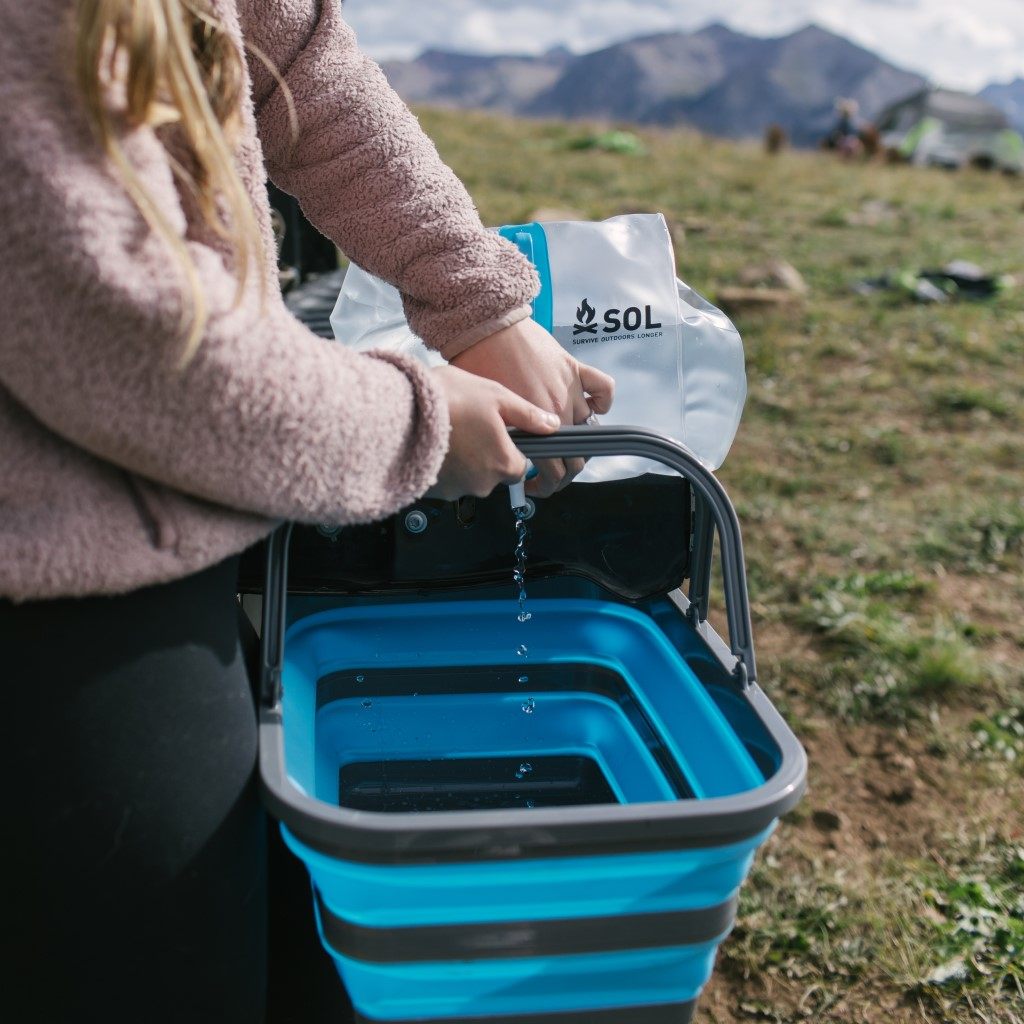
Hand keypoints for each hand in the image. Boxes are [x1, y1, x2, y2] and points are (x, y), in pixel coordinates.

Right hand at [427, 365, 560, 500]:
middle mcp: (482, 484)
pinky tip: (432, 442)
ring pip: (468, 478)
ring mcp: (455, 490)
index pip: (521, 466)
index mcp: (504, 463)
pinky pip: (444, 480)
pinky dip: (441, 465)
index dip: (511, 449)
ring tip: (448, 431)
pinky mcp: (431, 492)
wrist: (397, 412)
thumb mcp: (496, 396)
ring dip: (462, 460)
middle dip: (484, 454)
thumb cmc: (447, 401)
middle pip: (493, 473)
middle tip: (468, 425)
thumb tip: (550, 424)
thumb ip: (527, 415)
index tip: (498, 433)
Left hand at [450, 318, 613, 496]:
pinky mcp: (575, 368)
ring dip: (579, 440)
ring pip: (589, 428)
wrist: (487, 327)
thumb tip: (511, 457)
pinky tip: (593, 408)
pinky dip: (603, 401)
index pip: (555, 471)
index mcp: (534, 425)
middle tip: (550, 473)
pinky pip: (604, 390)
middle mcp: (558, 410)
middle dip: (565, 473)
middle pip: (577, 457)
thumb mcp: (488, 413)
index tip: (535, 486)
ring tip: (564, 443)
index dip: (547, 486)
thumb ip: (507, 438)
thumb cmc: (478, 364)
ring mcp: (570, 390)